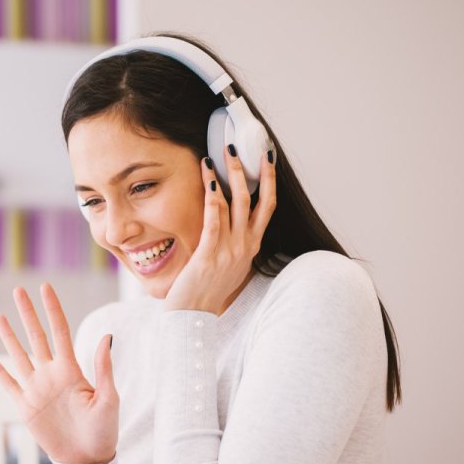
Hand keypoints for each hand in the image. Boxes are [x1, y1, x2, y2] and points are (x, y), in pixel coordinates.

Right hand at [0, 283, 117, 463]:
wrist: (87, 459)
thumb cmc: (104, 430)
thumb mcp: (109, 398)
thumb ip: (103, 368)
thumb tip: (107, 336)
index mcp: (71, 370)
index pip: (59, 331)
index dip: (52, 309)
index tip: (45, 287)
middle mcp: (51, 375)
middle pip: (36, 337)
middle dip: (27, 314)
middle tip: (18, 290)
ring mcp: (37, 390)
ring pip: (19, 356)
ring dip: (9, 337)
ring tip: (0, 317)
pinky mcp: (26, 407)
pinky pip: (8, 385)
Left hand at [163, 145, 276, 313]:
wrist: (194, 318)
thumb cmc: (207, 291)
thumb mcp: (230, 265)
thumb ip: (235, 243)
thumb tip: (233, 223)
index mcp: (251, 247)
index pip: (267, 206)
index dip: (269, 179)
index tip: (266, 155)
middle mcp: (245, 246)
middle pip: (254, 199)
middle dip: (247, 169)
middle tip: (237, 145)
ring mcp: (229, 250)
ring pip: (233, 204)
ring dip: (224, 177)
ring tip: (213, 156)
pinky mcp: (209, 255)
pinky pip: (214, 221)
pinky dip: (212, 199)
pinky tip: (207, 182)